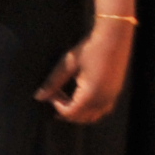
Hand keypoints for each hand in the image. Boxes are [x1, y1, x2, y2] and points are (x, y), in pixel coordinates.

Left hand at [43, 7, 134, 123]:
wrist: (114, 37)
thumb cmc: (89, 48)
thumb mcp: (68, 64)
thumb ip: (53, 82)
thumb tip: (39, 97)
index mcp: (91, 94)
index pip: (70, 112)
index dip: (57, 106)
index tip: (50, 93)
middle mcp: (104, 100)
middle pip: (82, 118)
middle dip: (66, 111)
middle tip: (55, 97)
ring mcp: (112, 97)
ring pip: (93, 116)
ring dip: (78, 113)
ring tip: (66, 99)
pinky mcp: (116, 92)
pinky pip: (102, 110)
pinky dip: (90, 110)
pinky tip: (81, 97)